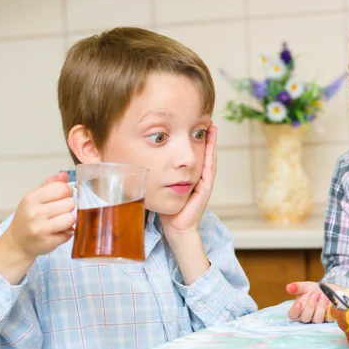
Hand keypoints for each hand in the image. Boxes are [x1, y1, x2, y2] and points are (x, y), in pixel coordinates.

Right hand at [5, 171, 75, 260]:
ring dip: (69, 220)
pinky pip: (69, 233)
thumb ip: (50, 185)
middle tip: (60, 211)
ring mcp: (41, 229)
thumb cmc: (28, 218)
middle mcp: (34, 213)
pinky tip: (57, 232)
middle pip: (70, 203)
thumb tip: (64, 175)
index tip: (63, 196)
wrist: (17, 243)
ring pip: (71, 218)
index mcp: (31, 199)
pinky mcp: (48, 242)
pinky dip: (66, 233)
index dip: (67, 191)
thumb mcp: (34, 198)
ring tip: (59, 221)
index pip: (62, 188)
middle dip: (68, 207)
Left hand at [161, 121, 217, 237]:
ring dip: (211, 143)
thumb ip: (154, 174)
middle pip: (204, 153)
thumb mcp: (158, 187)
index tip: (193, 123)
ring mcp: (203, 183)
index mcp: (188, 176)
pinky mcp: (205, 189)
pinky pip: (208, 170)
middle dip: (206, 137)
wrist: (175, 227)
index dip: (194, 139)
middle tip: (207, 120)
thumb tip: (137, 160)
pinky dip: (210, 156)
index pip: (193, 154)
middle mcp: (198, 178)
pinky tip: (210, 145)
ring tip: (212, 128)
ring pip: (209, 159)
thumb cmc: (165, 210)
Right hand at [286, 281, 334, 323]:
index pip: (292, 315)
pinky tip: (329, 301)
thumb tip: (288, 287)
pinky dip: (329, 309)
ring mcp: (317, 318)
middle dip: (310, 307)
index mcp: (299, 309)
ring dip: (320, 307)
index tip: (299, 303)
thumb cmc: (313, 289)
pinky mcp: (328, 318)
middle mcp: (307, 316)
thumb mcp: (304, 286)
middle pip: (305, 318)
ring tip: (322, 295)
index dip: (295, 311)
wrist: (327, 289)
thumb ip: (296, 287)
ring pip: (317, 319)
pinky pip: (328, 318)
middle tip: (314, 295)